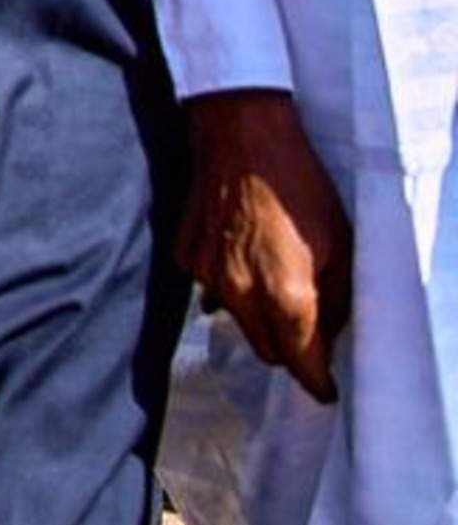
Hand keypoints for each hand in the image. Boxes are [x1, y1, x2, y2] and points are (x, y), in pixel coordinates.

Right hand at [181, 89, 351, 401]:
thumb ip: (335, 296)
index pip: (302, 364)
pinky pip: (210, 289)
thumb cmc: (297, 183)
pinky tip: (242, 255)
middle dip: (289, 348)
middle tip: (308, 327)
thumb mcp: (340, 242)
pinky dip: (229, 285)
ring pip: (236, 321)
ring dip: (258, 316)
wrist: (240, 135)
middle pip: (266, 351)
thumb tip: (328, 327)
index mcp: (286, 296)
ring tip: (275, 281)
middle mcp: (240, 294)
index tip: (325, 389)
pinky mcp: (185, 255)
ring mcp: (207, 276)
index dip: (317, 382)